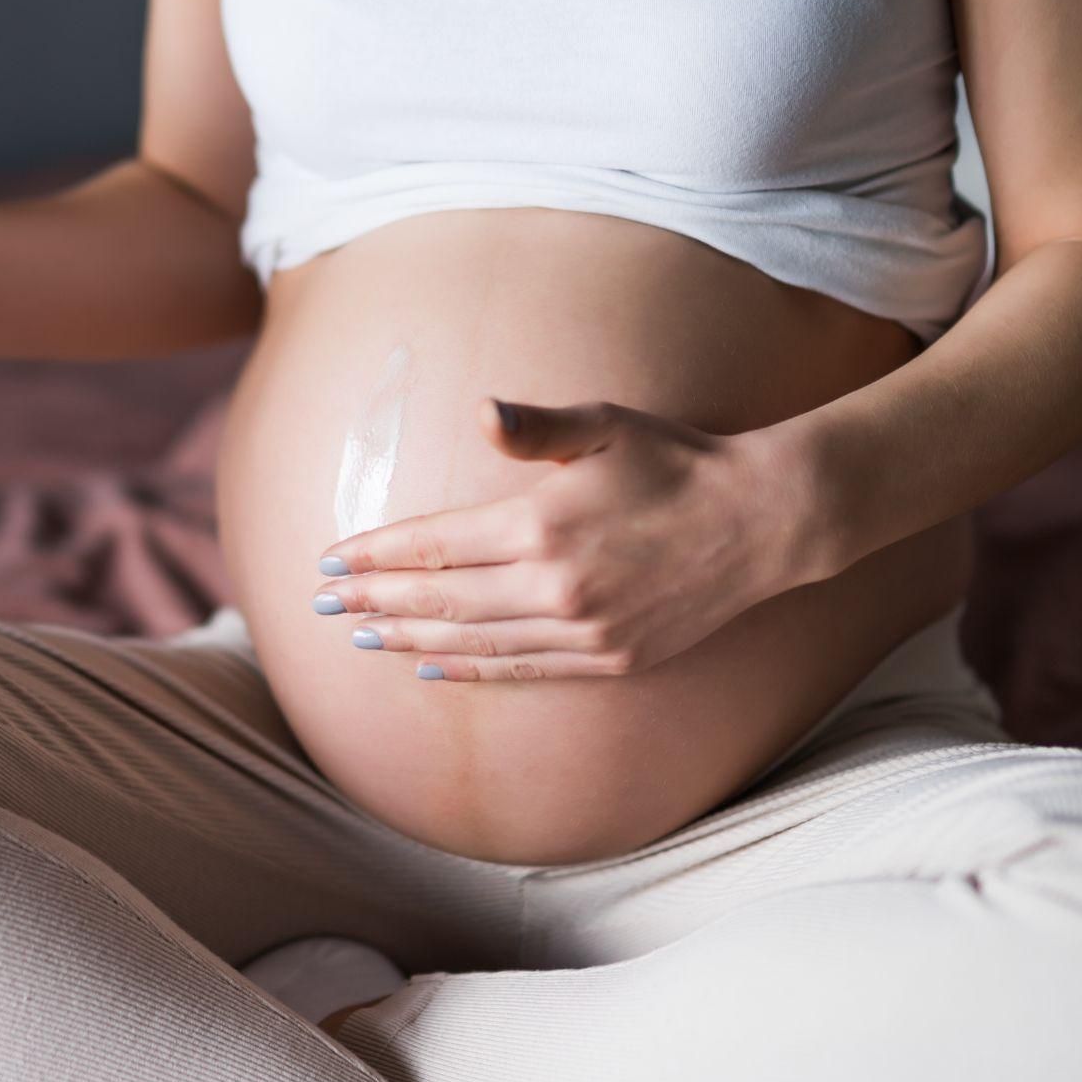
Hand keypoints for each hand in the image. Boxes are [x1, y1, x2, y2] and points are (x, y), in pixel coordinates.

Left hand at [312, 397, 813, 681]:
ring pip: (471, 641)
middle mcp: (554, 586)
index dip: (376, 554)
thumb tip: (479, 411)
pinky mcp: (608, 658)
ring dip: (408, 640)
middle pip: (438, 599)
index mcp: (541, 524)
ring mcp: (582, 630)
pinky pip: (519, 668)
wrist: (761, 521)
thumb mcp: (606, 425)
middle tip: (320, 603)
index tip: (329, 559)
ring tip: (360, 637)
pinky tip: (430, 668)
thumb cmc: (676, 460)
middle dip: (372, 600)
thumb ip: (535, 426)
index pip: (433, 545)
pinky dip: (469, 670)